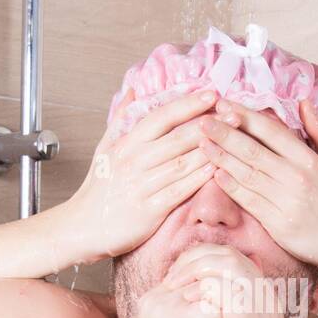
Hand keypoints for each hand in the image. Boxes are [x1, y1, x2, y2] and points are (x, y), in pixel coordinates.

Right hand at [68, 89, 224, 260]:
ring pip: (182, 163)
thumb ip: (121, 118)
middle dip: (209, 125)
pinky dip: (198, 179)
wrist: (82, 227)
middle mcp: (134, 161)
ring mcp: (141, 185)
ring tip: (234, 138)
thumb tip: (133, 90)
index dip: (188, 104)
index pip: (161, 117)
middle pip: (177, 138)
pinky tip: (216, 169)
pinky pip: (179, 191)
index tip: (211, 94)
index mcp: (126, 144)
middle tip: (235, 115)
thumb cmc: (98, 188)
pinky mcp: (148, 210)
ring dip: (210, 150)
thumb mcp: (104, 148)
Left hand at [164, 244, 288, 317]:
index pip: (231, 259)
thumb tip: (191, 300)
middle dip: (194, 260)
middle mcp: (265, 298)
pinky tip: (183, 301)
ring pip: (227, 261)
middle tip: (171, 278)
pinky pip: (224, 284)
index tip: (176, 277)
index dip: (200, 261)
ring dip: (195, 270)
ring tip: (174, 287)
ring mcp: (260, 306)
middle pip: (229, 254)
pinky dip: (200, 287)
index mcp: (260, 301)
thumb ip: (217, 316)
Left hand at [196, 98, 317, 272]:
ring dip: (221, 157)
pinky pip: (249, 200)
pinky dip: (230, 186)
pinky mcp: (277, 224)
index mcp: (309, 160)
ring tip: (202, 143)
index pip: (271, 131)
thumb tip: (302, 101)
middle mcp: (296, 178)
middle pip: (253, 151)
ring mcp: (286, 202)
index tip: (225, 105)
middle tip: (203, 120)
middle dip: (225, 133)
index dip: (246, 116)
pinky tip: (214, 174)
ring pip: (247, 174)